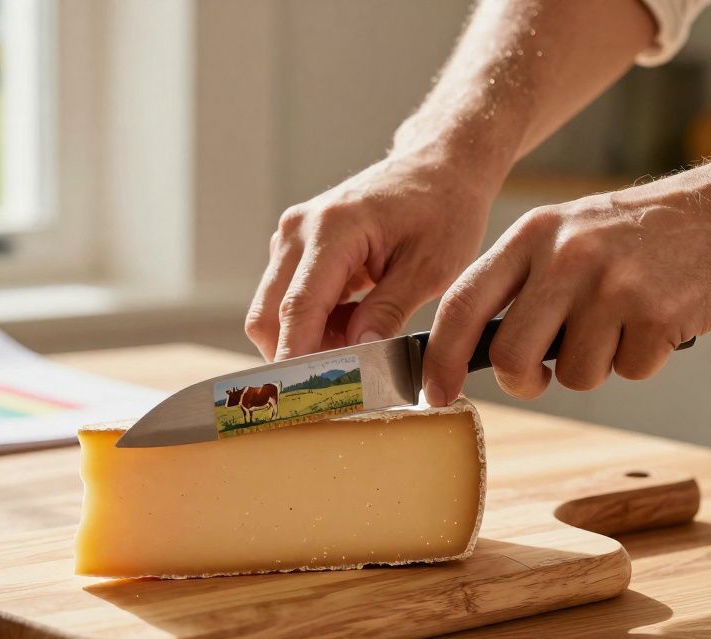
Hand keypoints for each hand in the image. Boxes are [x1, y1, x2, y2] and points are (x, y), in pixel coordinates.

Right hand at [246, 154, 498, 360]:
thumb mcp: (431, 267)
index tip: (303, 400)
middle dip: (297, 355)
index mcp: (332, 229)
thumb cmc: (443, 210)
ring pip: (272, 311)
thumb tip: (357, 356)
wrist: (438, 167)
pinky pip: (285, 298)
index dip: (296, 359)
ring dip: (307, 339)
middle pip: (267, 316)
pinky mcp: (293, 247)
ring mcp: (289, 237)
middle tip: (346, 376)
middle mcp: (297, 230)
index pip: (297, 309)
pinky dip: (313, 322)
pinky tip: (354, 318)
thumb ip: (389, 312)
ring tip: (361, 337)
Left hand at [422, 174, 710, 405]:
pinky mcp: (657, 311)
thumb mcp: (567, 235)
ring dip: (595, 366)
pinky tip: (655, 320)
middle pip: (509, 356)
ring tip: (620, 323)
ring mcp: (612, 283)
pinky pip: (627, 372)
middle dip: (523, 381)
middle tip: (542, 373)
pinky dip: (640, 359)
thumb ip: (521, 284)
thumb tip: (468, 352)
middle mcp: (565, 256)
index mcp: (532, 235)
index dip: (439, 358)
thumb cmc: (641, 234)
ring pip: (571, 375)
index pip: (460, 304)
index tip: (434, 392)